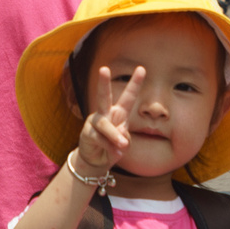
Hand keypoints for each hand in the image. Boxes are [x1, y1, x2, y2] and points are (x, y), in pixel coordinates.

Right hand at [77, 63, 141, 178]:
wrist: (96, 160)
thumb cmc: (113, 147)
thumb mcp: (124, 144)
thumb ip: (124, 138)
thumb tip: (118, 135)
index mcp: (119, 113)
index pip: (129, 96)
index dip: (135, 83)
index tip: (142, 68)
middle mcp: (105, 113)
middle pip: (104, 96)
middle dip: (103, 83)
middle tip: (103, 68)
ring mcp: (95, 122)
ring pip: (104, 124)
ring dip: (114, 135)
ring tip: (123, 145)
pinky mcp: (87, 133)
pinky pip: (100, 139)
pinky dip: (110, 147)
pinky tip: (116, 153)